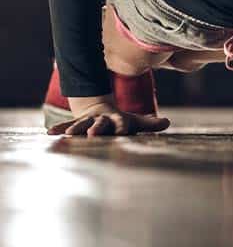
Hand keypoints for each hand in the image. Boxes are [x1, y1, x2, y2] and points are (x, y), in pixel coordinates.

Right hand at [48, 105, 169, 136]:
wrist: (99, 110)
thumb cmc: (120, 121)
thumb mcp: (135, 121)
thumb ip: (150, 124)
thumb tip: (168, 122)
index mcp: (117, 120)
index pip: (121, 123)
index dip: (122, 126)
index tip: (123, 131)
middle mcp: (102, 120)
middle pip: (100, 123)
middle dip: (97, 128)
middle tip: (94, 134)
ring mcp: (88, 121)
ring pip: (81, 125)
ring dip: (76, 129)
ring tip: (69, 135)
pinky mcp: (76, 124)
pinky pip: (66, 126)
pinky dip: (59, 129)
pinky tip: (50, 134)